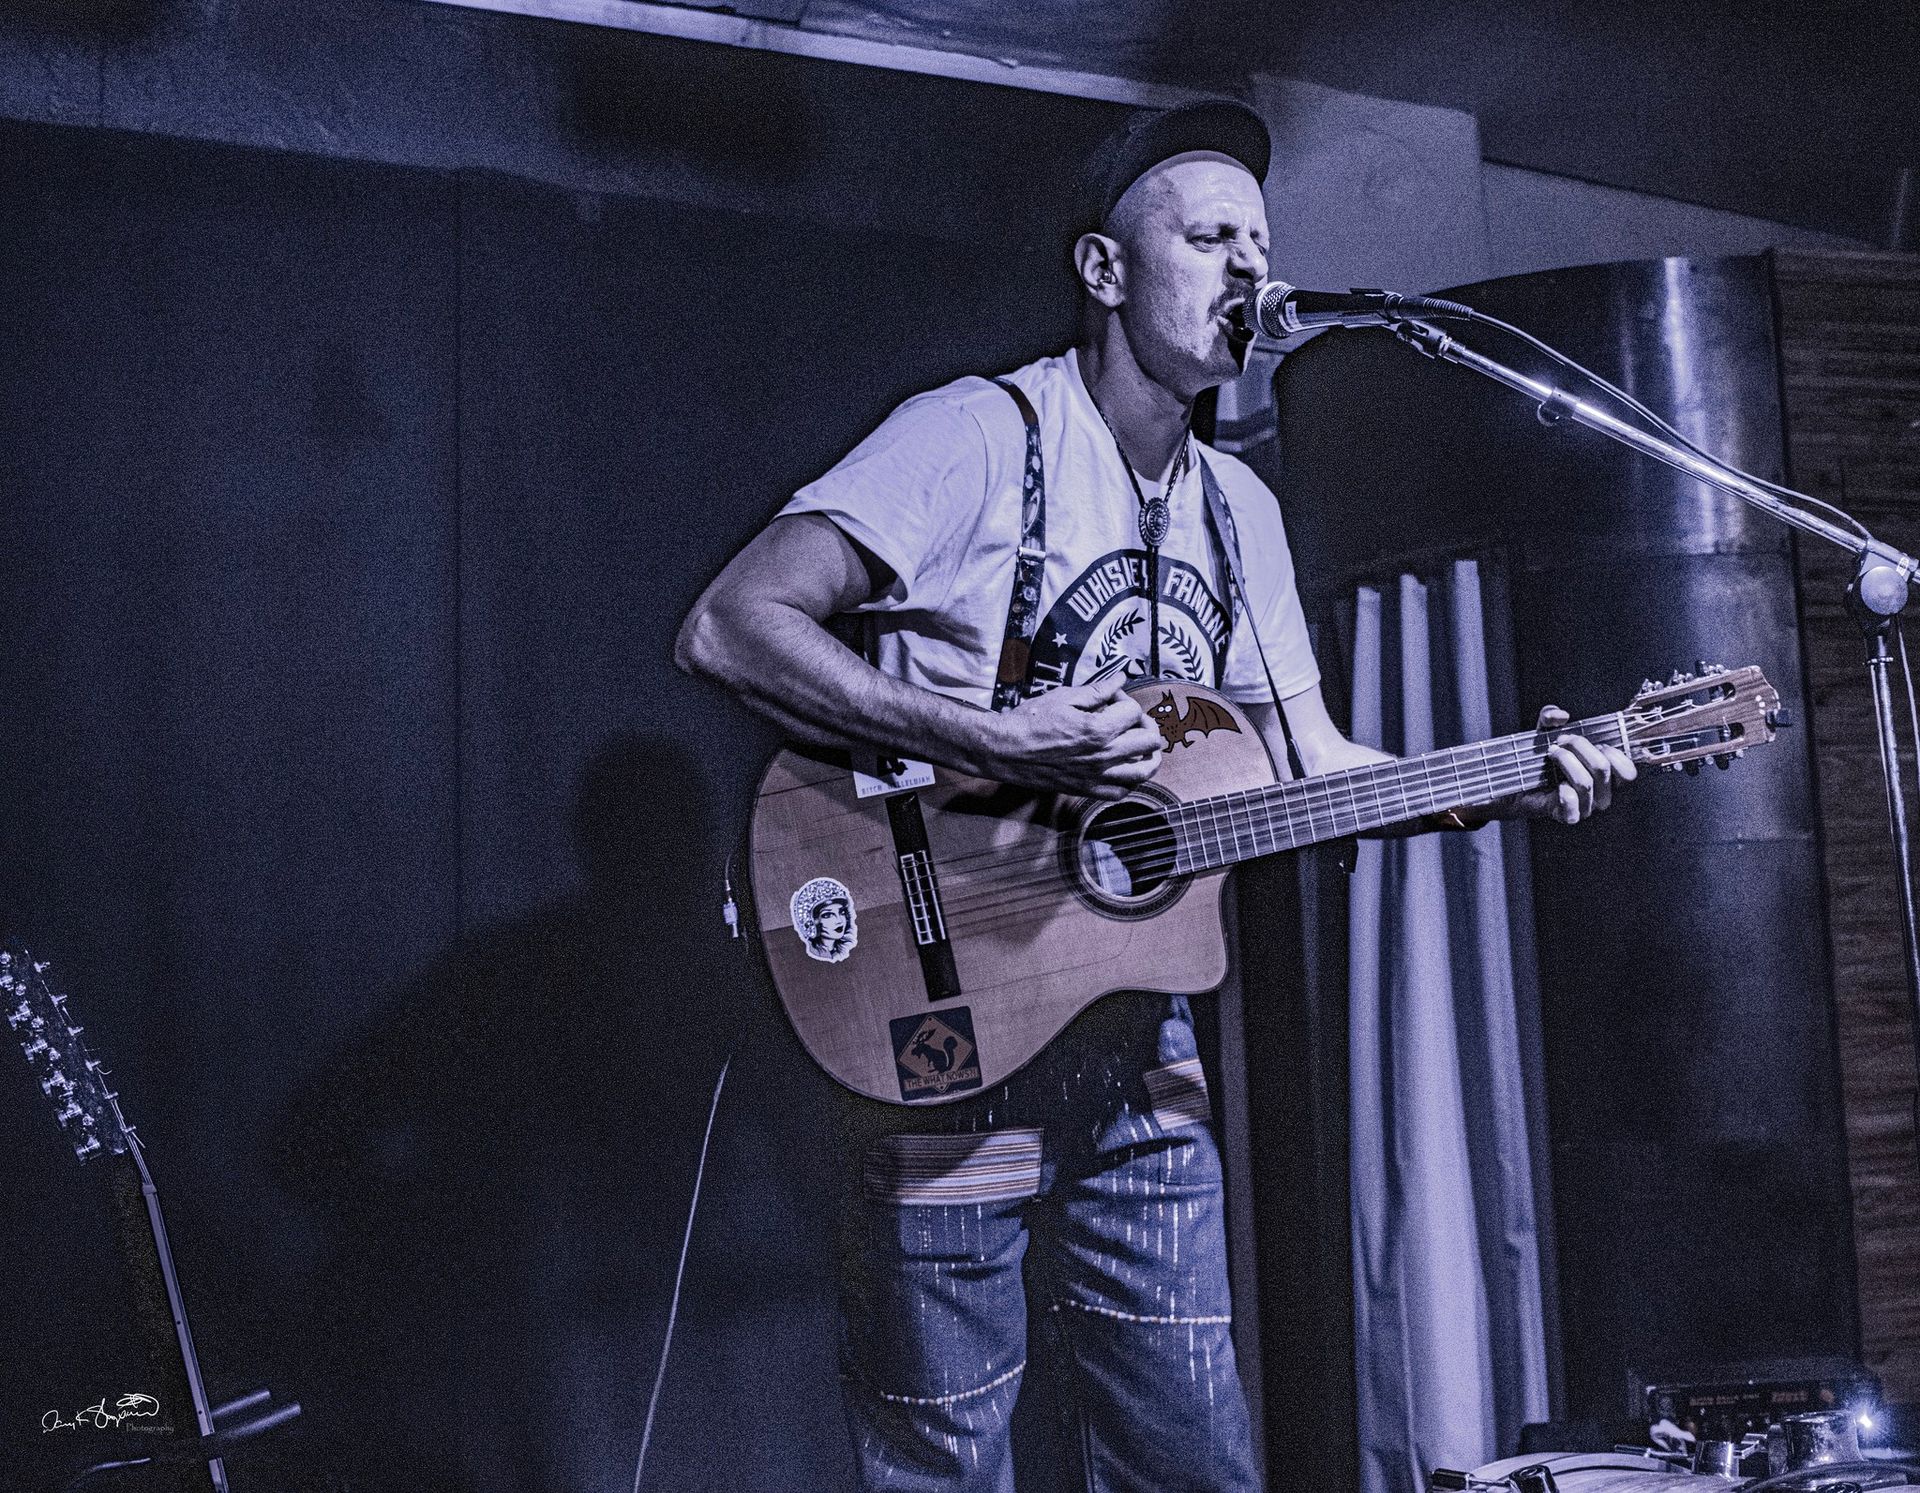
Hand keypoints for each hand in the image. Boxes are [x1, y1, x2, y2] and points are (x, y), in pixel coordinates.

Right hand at [974, 672, 1164, 798]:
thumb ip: (1097, 690)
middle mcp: (1104, 756)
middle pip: (1150, 741)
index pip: (1134, 711)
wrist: (1005, 751)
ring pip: (1144, 771)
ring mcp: (1097, 776)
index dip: (1125, 698)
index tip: (1110, 697)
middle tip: (1129, 718)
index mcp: (1098, 730)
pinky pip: (1122, 791)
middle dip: (1145, 723)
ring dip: (1148, 754)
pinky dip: (1129, 780)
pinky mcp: (1087, 790)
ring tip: (1140, 744)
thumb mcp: (1063, 697)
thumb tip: (1121, 678)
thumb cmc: (1030, 721)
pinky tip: (1123, 767)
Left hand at [1500, 705, 1637, 823]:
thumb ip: (1550, 716)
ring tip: (1552, 754)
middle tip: (1559, 741)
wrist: (1516, 781)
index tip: (1589, 741)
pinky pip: (1572, 804)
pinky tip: (1555, 784)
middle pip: (1603, 768)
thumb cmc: (1539, 758)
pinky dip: (1564, 791)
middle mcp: (1602, 795)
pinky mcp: (1567, 816)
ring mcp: (1586, 807)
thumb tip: (1560, 716)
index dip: (1611, 752)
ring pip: (1585, 782)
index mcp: (1608, 777)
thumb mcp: (1545, 731)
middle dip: (1579, 746)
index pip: (1628, 772)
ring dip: (1565, 761)